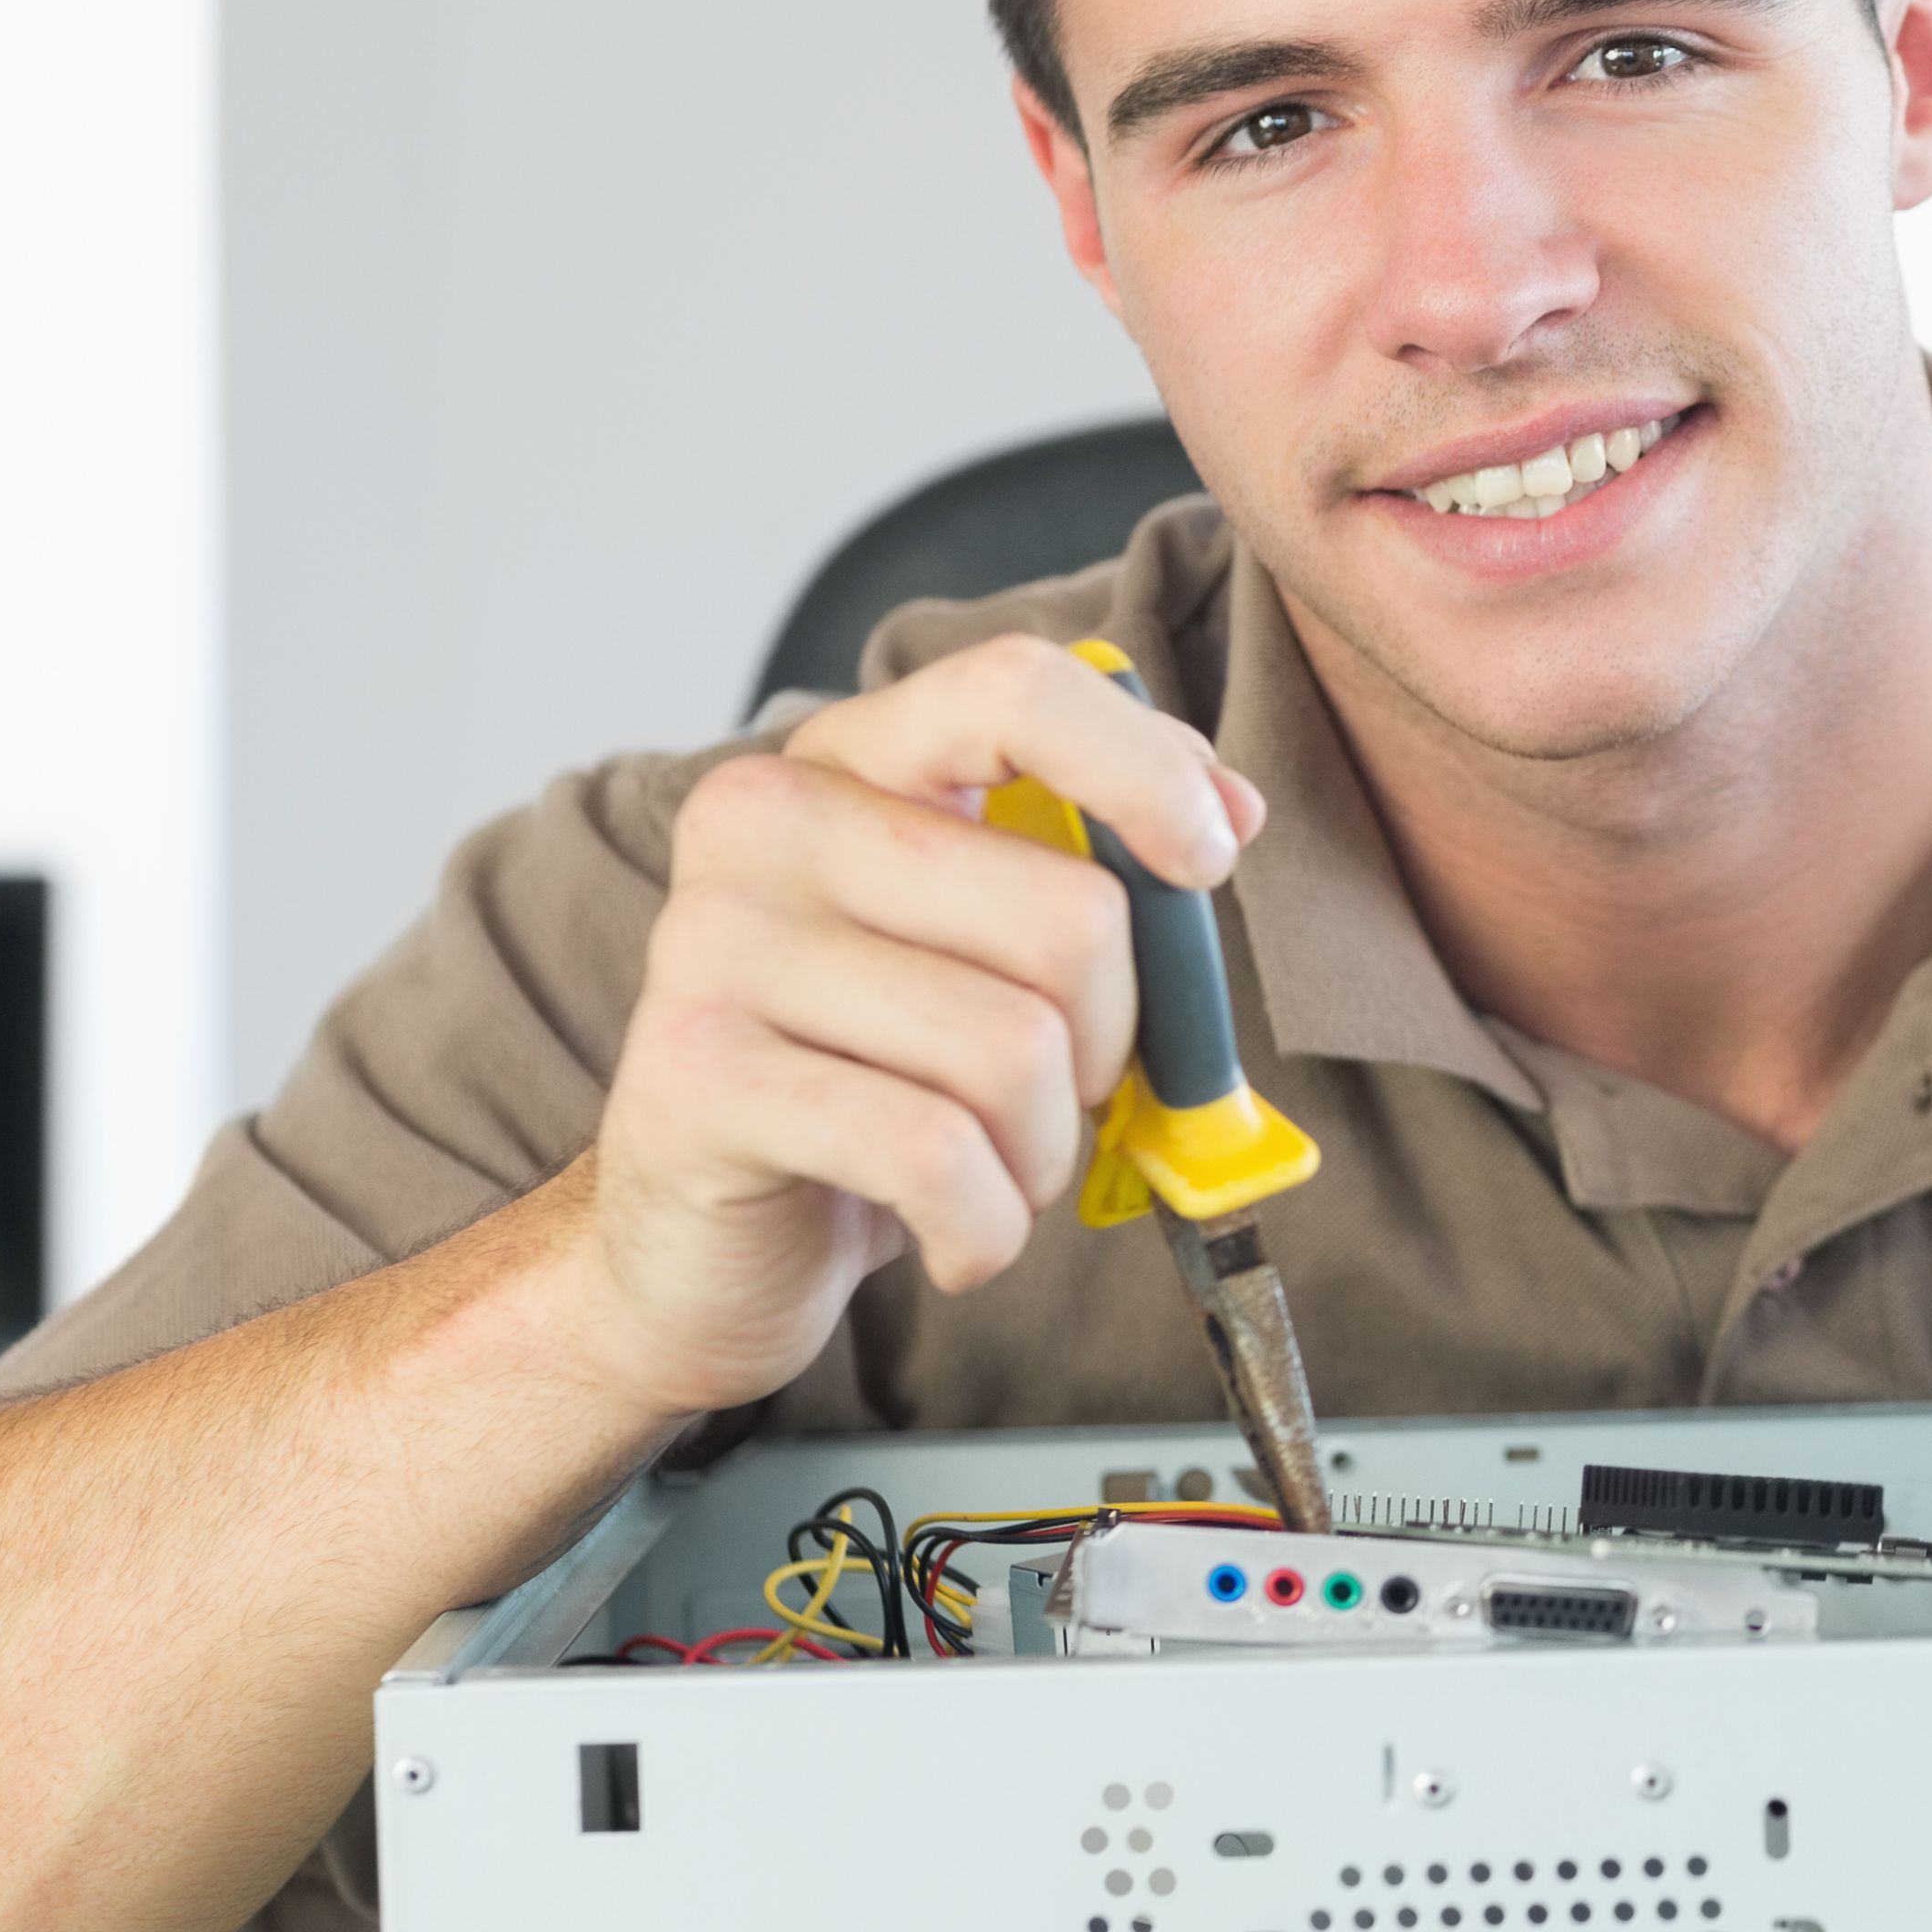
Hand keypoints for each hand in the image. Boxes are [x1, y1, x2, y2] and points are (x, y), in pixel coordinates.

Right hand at [572, 636, 1265, 1418]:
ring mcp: (712, 943)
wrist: (706, 1241)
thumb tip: (1235, 810)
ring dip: (1045, 1153)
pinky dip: (986, 1226)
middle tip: (1063, 1099)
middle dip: (1113, 1046)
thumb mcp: (985, 951)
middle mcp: (765, 822)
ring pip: (1014, 1050)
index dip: (1148, 772)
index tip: (1209, 859)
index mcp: (847, 757)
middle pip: (1067, 914)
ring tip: (995, 1171)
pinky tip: (958, 1237)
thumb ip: (1099, 863)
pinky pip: (934, 1154)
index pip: (1016, 690)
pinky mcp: (696, 1077)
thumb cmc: (876, 1081)